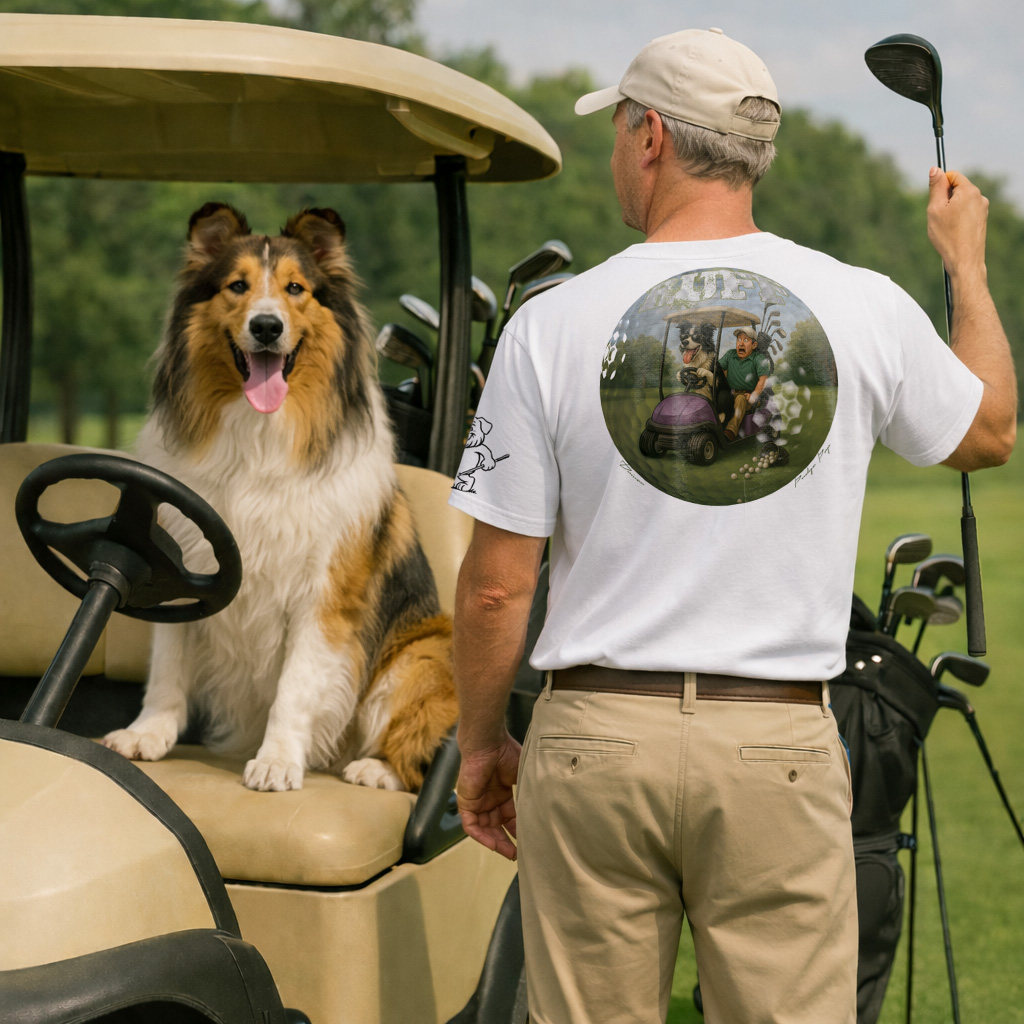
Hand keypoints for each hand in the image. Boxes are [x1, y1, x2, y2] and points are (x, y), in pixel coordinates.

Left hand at [455, 731, 521, 860]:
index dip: (519, 829)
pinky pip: (471, 825)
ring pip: (485, 828)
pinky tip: (494, 844)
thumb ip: (529, 792)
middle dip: (508, 841)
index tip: (530, 841)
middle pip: (498, 826)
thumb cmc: (506, 753)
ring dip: (497, 842)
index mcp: (503, 792)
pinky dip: (482, 836)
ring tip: (511, 853)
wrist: (488, 743)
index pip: (510, 817)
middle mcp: (490, 798)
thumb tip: (544, 808)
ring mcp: (478, 801)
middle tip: (520, 855)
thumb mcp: (523, 775)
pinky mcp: (466, 802)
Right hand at [927, 168, 988, 282]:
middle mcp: (979, 197)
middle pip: (958, 188)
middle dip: (945, 199)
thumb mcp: (935, 209)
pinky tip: (953, 232)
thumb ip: (936, 187)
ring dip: (951, 210)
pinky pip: (966, 212)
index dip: (940, 185)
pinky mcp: (982, 220)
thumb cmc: (948, 236)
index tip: (934, 200)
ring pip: (961, 201)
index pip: (952, 175)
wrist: (964, 260)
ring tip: (946, 227)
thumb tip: (935, 169)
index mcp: (969, 191)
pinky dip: (957, 218)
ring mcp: (983, 209)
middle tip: (938, 217)